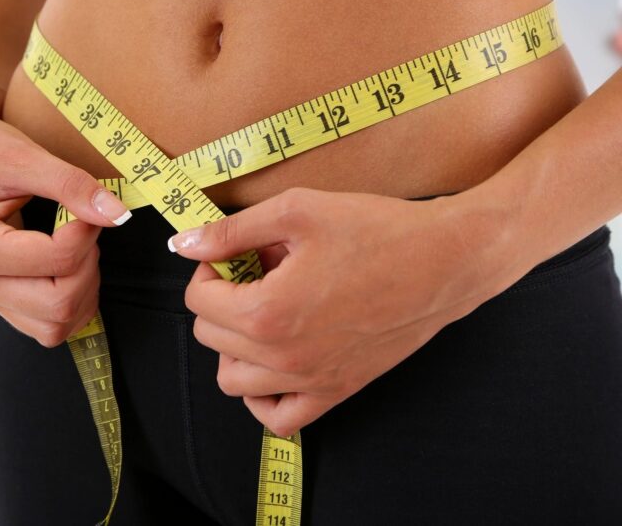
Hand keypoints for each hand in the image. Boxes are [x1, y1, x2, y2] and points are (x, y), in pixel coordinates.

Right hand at [0, 86, 132, 346]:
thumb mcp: (23, 155)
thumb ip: (72, 186)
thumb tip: (118, 216)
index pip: (58, 261)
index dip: (87, 232)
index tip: (87, 204)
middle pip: (59, 306)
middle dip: (88, 266)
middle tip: (83, 227)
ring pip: (55, 327)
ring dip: (83, 291)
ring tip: (76, 247)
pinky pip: (45, 324)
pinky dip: (70, 302)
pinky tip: (69, 265)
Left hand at [170, 186, 511, 436]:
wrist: (445, 261)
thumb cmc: (376, 230)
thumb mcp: (296, 212)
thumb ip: (232, 231)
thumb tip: (183, 244)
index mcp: (267, 313)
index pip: (198, 301)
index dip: (208, 269)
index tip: (235, 254)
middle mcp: (284, 357)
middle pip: (210, 336)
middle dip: (221, 300)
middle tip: (256, 273)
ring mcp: (310, 380)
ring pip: (233, 381)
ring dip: (233, 345)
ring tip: (263, 311)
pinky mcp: (337, 390)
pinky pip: (278, 418)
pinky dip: (263, 396)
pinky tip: (273, 360)